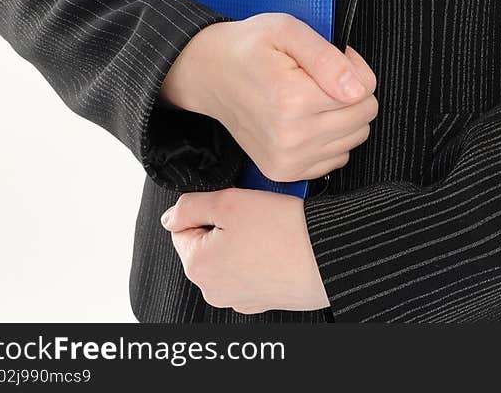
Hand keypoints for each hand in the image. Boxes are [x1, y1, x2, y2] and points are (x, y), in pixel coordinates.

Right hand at [158, 14, 377, 182]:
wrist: (209, 74)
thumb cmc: (247, 48)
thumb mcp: (286, 30)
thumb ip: (327, 57)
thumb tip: (358, 88)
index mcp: (294, 100)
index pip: (365, 91)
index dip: (354, 68)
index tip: (333, 59)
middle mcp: (291, 137)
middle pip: (363, 117)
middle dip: (351, 93)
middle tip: (320, 76)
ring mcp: (287, 160)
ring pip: (354, 138)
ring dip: (342, 116)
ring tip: (312, 95)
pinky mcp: (284, 172)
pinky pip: (337, 158)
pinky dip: (331, 138)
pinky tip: (308, 118)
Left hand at [160, 188, 329, 313]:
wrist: (328, 258)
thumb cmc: (284, 232)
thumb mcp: (229, 201)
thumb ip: (190, 206)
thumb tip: (171, 216)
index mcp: (198, 267)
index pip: (183, 227)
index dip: (208, 208)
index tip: (233, 205)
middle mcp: (213, 289)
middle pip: (207, 241)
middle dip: (226, 223)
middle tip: (253, 213)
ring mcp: (239, 297)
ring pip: (230, 254)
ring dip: (244, 238)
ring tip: (270, 227)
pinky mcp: (262, 298)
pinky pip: (251, 268)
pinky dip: (261, 255)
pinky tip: (279, 244)